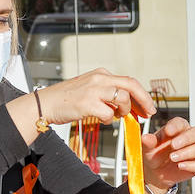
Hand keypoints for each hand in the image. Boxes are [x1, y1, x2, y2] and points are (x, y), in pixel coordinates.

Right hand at [41, 68, 155, 124]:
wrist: (46, 103)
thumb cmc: (67, 99)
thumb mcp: (90, 88)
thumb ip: (108, 93)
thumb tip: (128, 105)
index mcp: (101, 74)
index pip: (129, 81)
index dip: (142, 95)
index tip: (148, 106)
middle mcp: (99, 79)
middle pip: (131, 86)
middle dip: (144, 101)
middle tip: (148, 113)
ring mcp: (93, 90)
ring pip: (123, 98)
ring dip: (123, 111)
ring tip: (114, 115)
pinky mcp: (87, 103)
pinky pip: (108, 113)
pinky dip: (108, 119)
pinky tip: (100, 118)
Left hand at [142, 118, 194, 193]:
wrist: (156, 172)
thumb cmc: (155, 155)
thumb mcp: (148, 148)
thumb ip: (148, 142)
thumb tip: (146, 138)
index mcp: (178, 129)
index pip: (181, 123)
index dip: (176, 126)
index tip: (167, 131)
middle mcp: (190, 138)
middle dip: (185, 139)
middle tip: (173, 145)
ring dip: (186, 153)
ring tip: (173, 158)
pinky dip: (192, 165)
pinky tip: (180, 166)